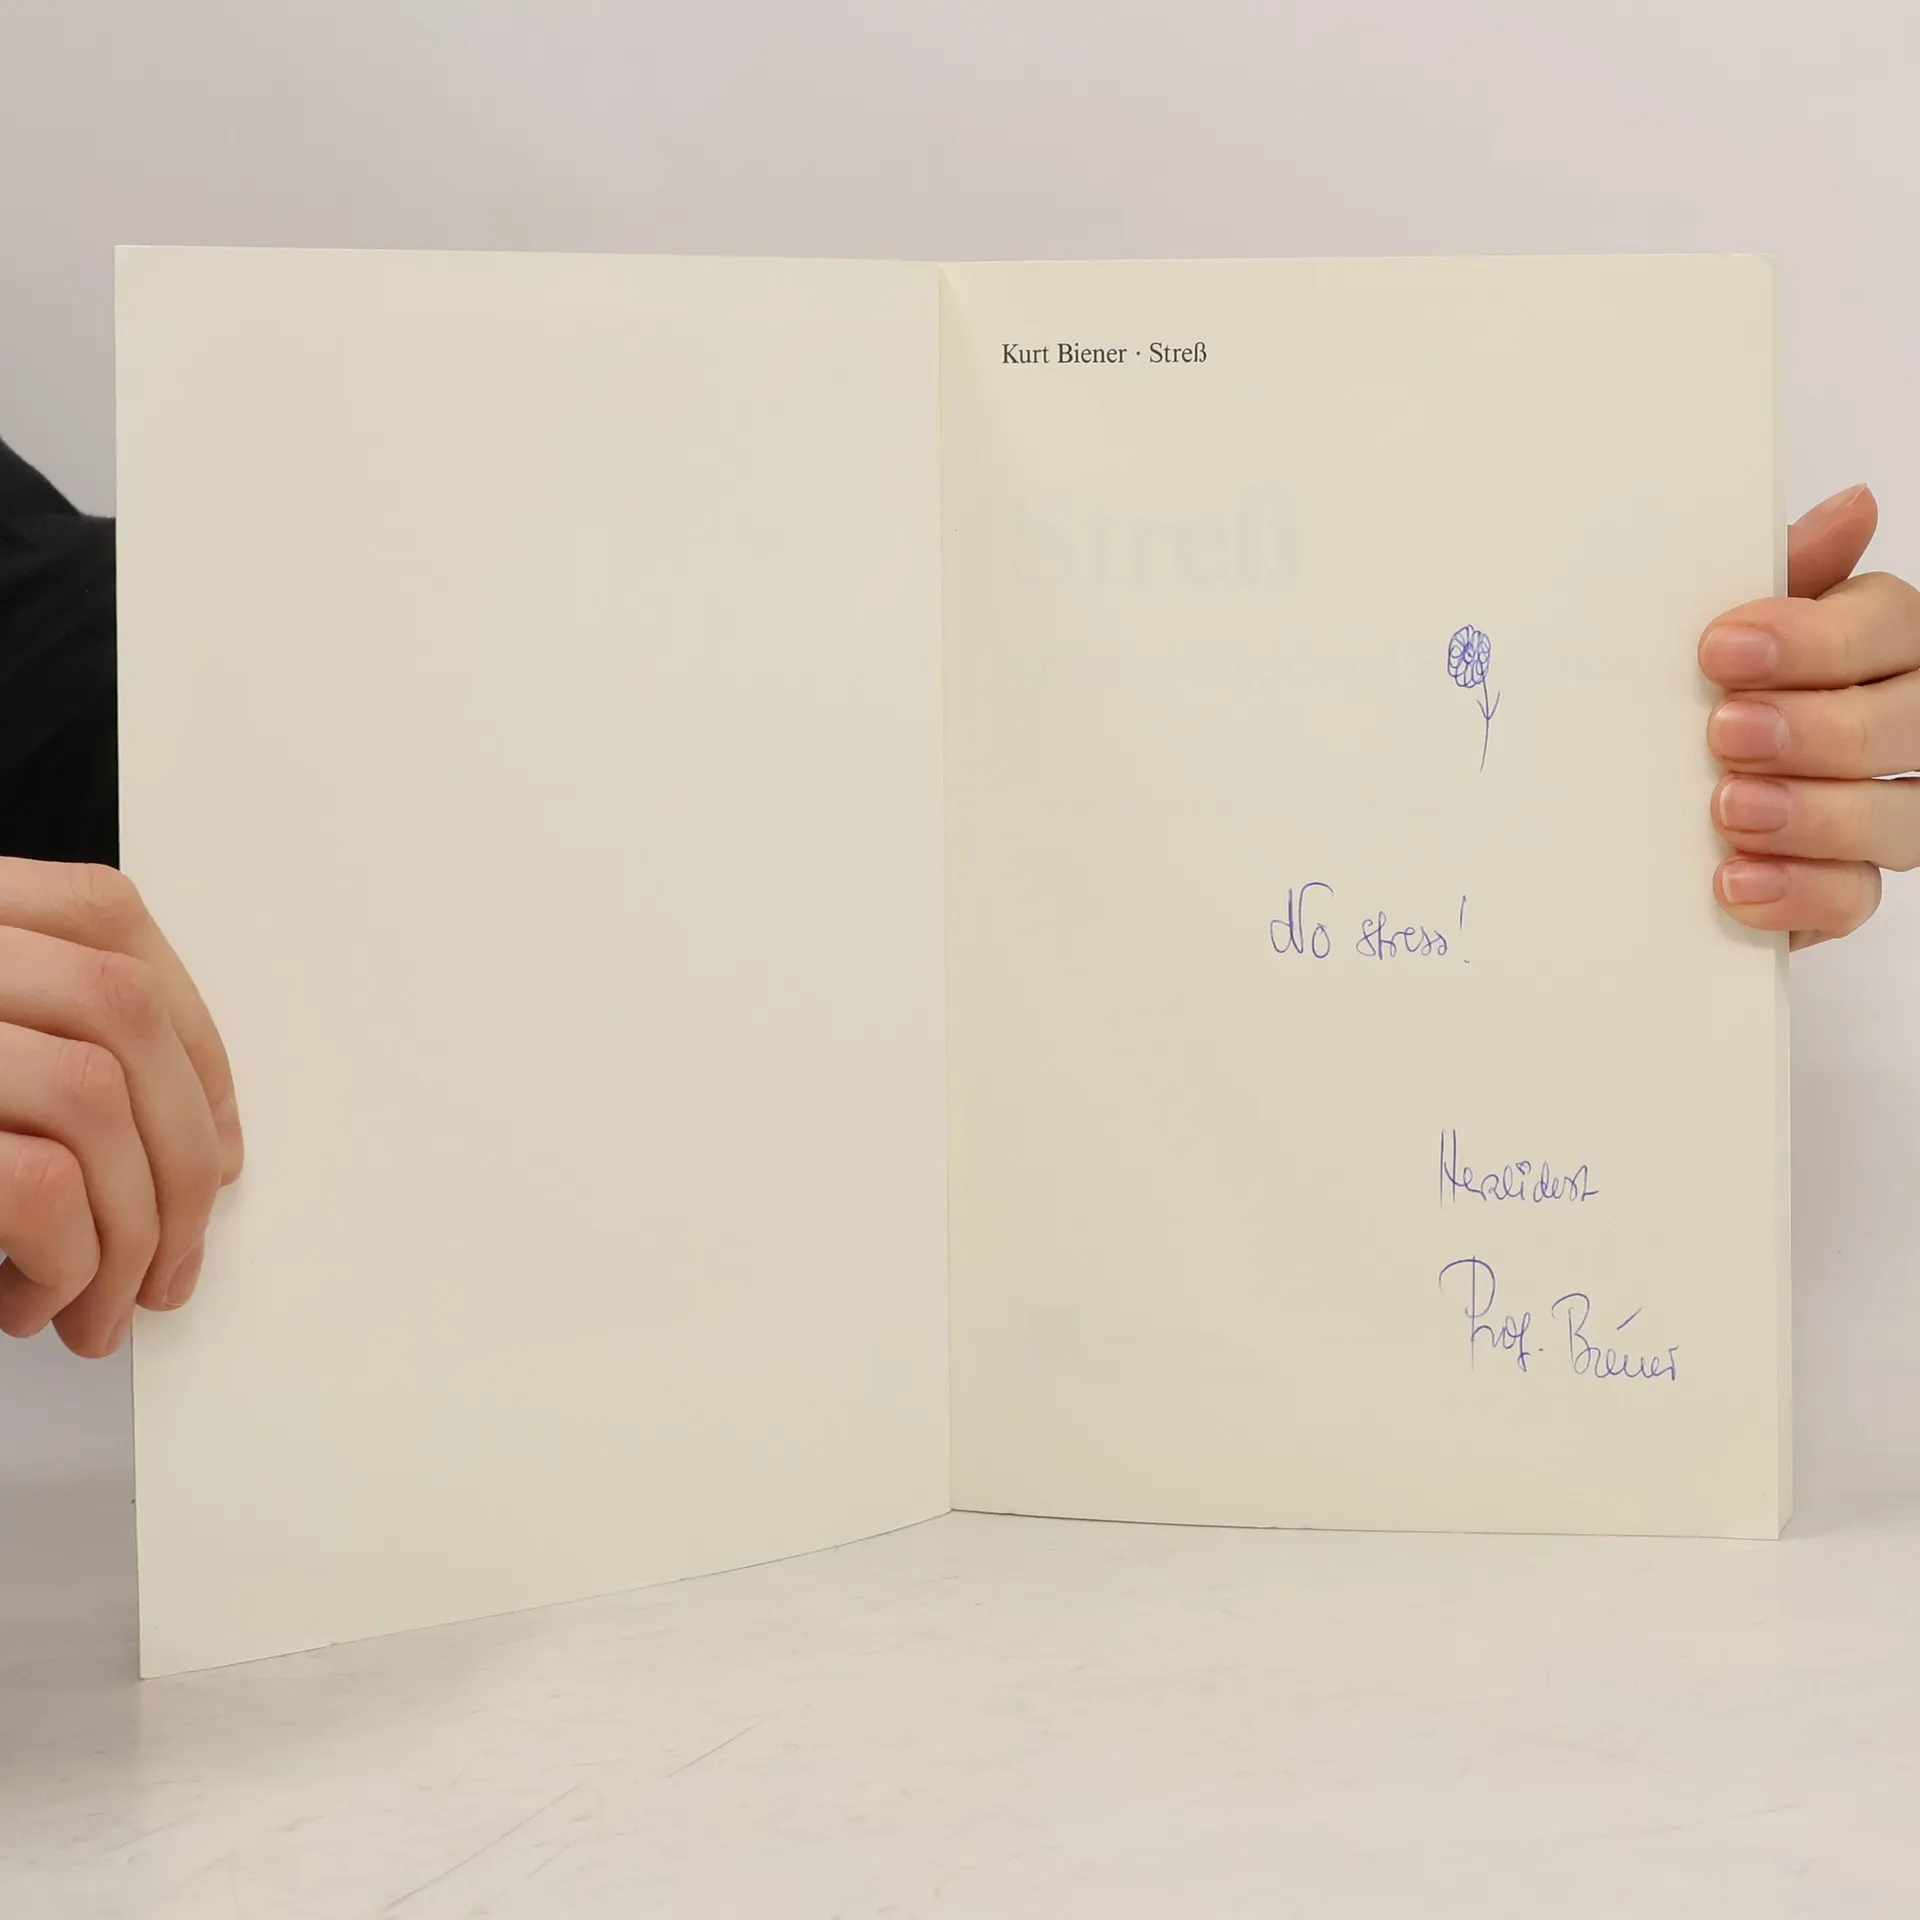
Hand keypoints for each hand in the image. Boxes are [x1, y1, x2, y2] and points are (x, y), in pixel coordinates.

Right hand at [0, 861, 241, 1357]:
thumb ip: (39, 1050)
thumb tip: (204, 1145)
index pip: (110, 922)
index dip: (194, 1038)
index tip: (218, 1141)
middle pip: (121, 1014)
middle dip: (180, 1155)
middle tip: (174, 1264)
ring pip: (92, 1101)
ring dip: (129, 1228)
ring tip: (97, 1307)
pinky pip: (36, 1184)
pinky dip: (66, 1260)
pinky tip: (29, 1301)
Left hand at [1702, 484, 1918, 948]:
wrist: (1634, 799)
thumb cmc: (1706, 688)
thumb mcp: (1729, 631)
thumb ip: (1784, 575)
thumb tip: (1854, 506)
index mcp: (1882, 645)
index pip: (1892, 626)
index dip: (1816, 639)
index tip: (1720, 650)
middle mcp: (1903, 725)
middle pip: (1910, 723)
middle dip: (1818, 729)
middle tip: (1726, 732)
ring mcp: (1886, 812)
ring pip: (1901, 817)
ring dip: (1813, 815)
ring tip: (1729, 809)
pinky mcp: (1844, 887)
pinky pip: (1855, 898)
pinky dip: (1796, 893)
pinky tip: (1735, 881)